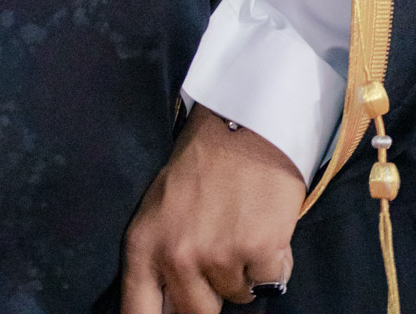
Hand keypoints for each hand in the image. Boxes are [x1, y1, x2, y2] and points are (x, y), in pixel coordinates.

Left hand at [121, 104, 303, 312]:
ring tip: (242, 224)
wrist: (246, 120)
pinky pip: (269, 281)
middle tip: (220, 251)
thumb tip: (168, 308)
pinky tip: (265, 224)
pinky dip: (272, 261)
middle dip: (211, 293)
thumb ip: (159, 260)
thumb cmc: (203, 161)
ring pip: (236, 297)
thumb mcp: (161, 209)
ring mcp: (217, 256)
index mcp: (143, 246)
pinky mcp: (258, 252)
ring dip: (244, 272)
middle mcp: (176, 256)